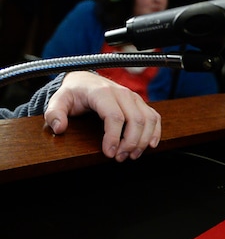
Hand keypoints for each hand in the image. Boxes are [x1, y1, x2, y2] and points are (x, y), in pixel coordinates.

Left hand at [44, 71, 160, 160]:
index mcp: (102, 92)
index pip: (114, 116)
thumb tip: (59, 127)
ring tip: (132, 155)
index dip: (114, 138)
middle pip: (135, 120)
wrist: (85, 81)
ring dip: (143, 141)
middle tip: (120, 158)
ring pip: (148, 120)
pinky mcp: (140, 103)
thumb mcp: (59, 100)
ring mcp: (133, 97)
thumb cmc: (74, 93)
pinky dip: (155, 132)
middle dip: (130, 143)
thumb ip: (55, 113)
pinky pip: (154, 117)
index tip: (109, 153)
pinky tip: (150, 145)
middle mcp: (121, 93)